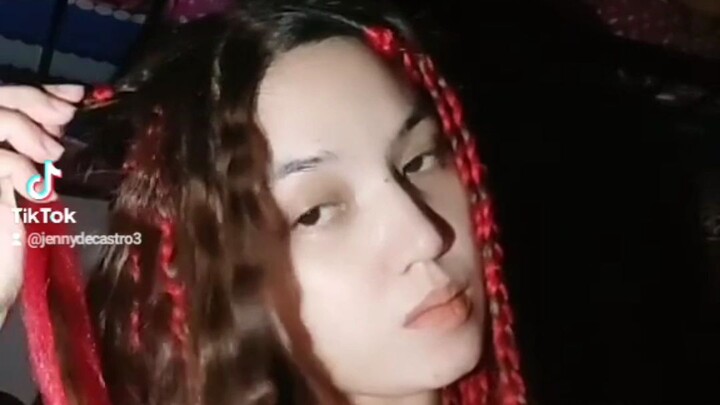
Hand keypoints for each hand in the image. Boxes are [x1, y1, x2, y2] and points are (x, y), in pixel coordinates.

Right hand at [0, 84, 83, 328]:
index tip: (72, 94)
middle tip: (66, 114)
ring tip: (51, 154)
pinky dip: (19, 167)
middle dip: (33, 100)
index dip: (36, 91)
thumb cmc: (10, 241)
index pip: (2, 99)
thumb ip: (34, 151)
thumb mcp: (26, 185)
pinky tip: (36, 188)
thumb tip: (60, 118)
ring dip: (26, 129)